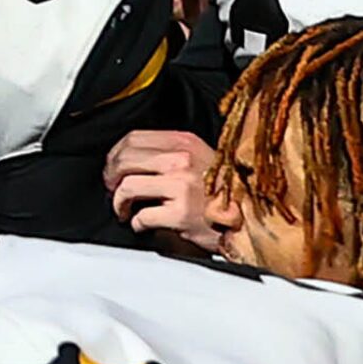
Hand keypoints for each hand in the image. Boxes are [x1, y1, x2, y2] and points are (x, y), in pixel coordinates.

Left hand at [104, 128, 223, 254]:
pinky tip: (142, 225)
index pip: (134, 138)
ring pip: (128, 186)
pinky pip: (142, 216)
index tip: (113, 167)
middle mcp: (183, 160)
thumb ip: (171, 153)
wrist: (252, 219)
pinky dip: (136, 223)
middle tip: (112, 189)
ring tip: (124, 210)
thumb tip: (131, 158)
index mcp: (185, 143)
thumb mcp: (201, 158)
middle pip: (125, 160)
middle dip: (111, 176)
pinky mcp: (181, 213)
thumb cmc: (226, 192)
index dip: (115, 154)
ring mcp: (181, 186)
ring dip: (119, 202)